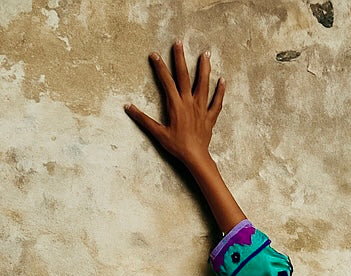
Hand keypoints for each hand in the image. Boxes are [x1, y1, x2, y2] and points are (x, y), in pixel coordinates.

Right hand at [124, 40, 224, 167]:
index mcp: (176, 105)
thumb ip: (143, 119)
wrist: (195, 158)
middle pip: (184, 76)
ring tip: (206, 53)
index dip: (160, 67)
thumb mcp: (158, 133)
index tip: (154, 54)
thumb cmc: (177, 146)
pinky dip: (220, 91)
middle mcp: (189, 103)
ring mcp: (201, 109)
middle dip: (180, 58)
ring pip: (204, 84)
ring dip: (204, 68)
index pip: (166, 81)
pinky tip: (222, 80)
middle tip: (179, 42)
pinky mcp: (210, 117)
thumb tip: (127, 107)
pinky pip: (217, 102)